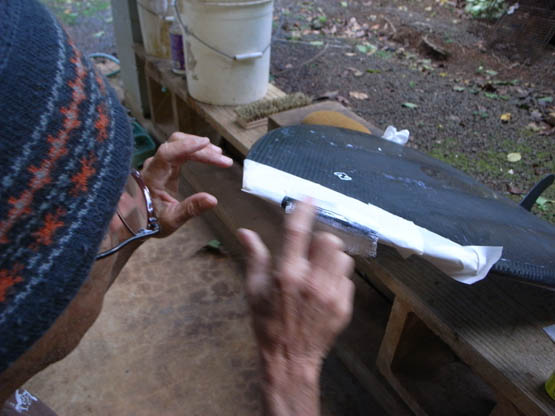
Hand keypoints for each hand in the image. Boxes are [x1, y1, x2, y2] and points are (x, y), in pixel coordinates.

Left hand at [141, 132, 231, 236]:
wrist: (136, 220)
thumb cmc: (150, 221)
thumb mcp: (172, 220)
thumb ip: (191, 209)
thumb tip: (213, 200)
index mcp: (152, 176)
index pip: (167, 153)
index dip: (186, 146)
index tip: (206, 143)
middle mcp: (155, 165)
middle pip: (176, 143)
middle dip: (201, 148)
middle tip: (223, 160)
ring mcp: (160, 163)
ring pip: (180, 144)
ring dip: (200, 148)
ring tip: (220, 157)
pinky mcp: (166, 166)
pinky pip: (182, 151)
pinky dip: (196, 151)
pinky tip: (210, 156)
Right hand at [237, 200, 354, 415]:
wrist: (290, 359)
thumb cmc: (268, 324)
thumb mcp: (253, 291)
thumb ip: (255, 258)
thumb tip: (245, 231)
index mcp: (287, 274)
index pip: (297, 232)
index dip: (304, 210)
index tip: (309, 197)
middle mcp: (312, 281)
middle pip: (329, 240)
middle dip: (320, 240)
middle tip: (312, 250)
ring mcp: (331, 294)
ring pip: (342, 258)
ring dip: (331, 258)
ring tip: (319, 271)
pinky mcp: (344, 306)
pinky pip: (348, 280)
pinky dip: (337, 279)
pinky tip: (324, 291)